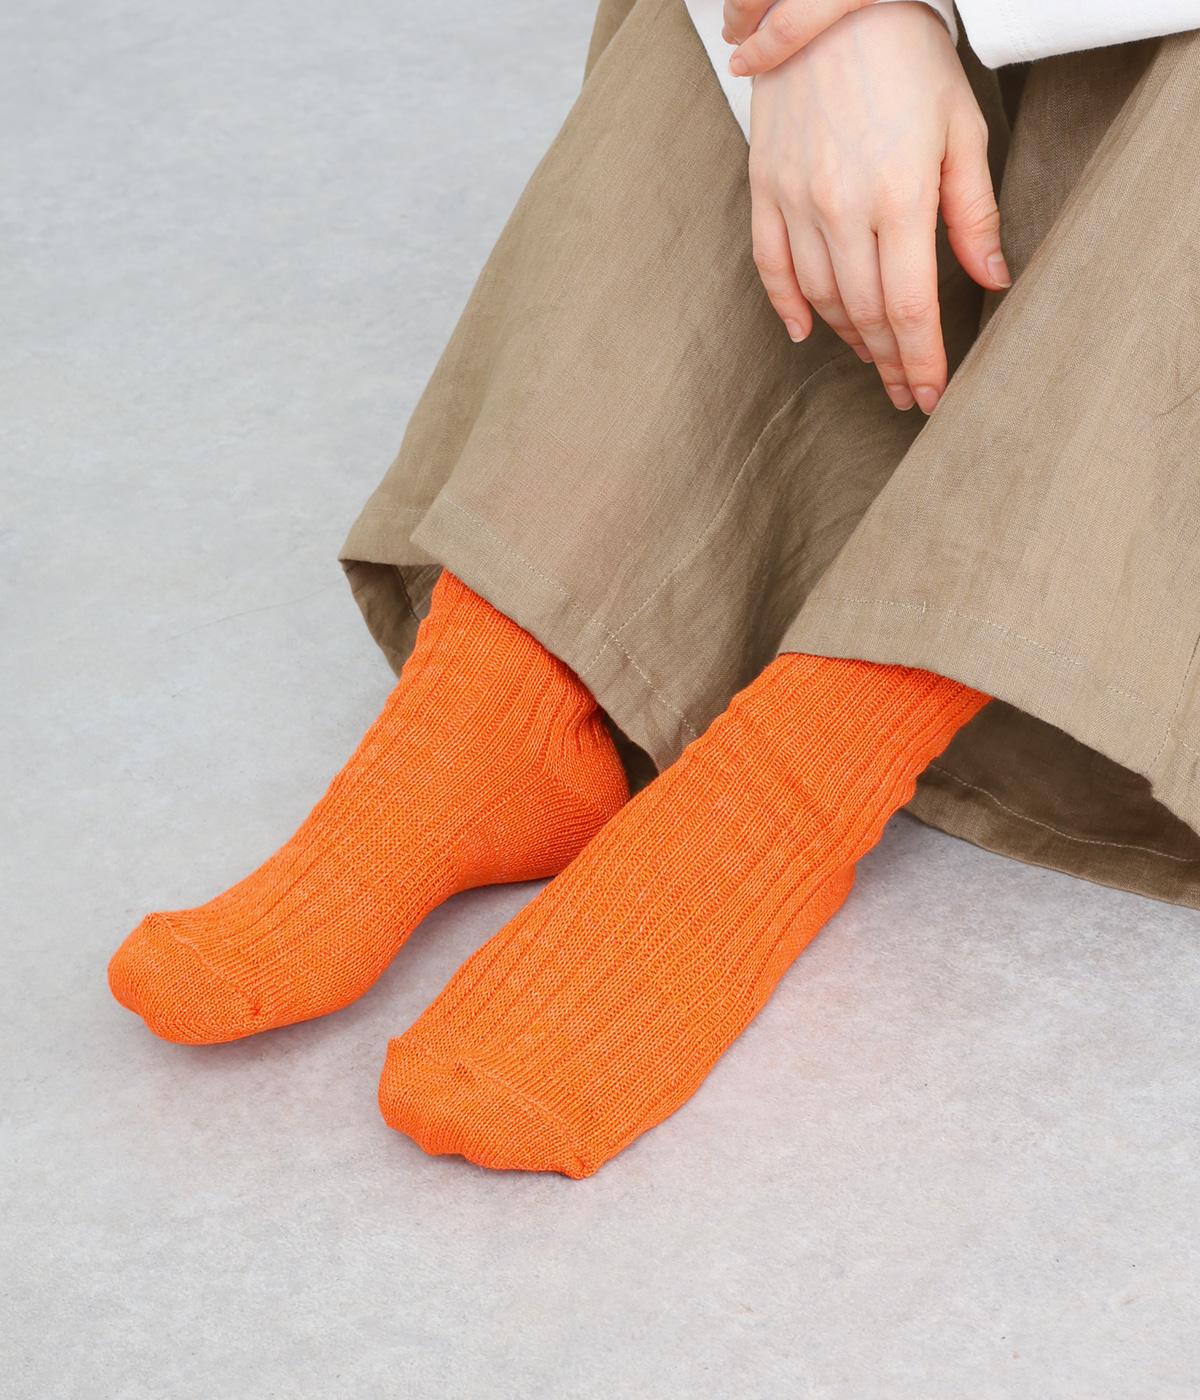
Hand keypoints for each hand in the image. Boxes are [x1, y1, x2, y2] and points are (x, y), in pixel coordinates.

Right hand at [749, 2, 1008, 411]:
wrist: (831, 1)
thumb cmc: (908, 58)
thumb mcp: (961, 129)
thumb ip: (973, 212)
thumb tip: (992, 278)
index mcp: (898, 195)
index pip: (908, 307)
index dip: (921, 360)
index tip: (929, 396)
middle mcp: (840, 207)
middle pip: (865, 314)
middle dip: (889, 361)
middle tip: (905, 390)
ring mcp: (795, 199)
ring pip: (821, 297)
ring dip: (849, 338)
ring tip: (873, 357)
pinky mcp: (763, 186)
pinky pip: (769, 265)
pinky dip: (787, 306)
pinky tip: (805, 332)